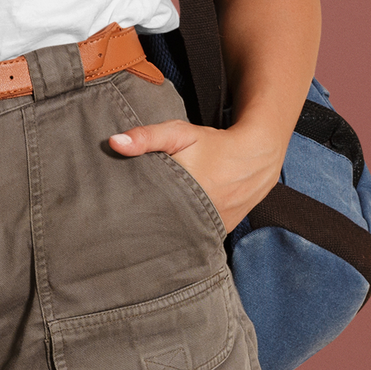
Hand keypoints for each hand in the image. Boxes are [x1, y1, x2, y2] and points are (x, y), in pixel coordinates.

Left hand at [109, 119, 283, 233]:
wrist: (256, 158)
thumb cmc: (213, 145)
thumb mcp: (179, 133)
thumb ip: (146, 137)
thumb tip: (114, 143)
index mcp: (185, 192)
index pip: (146, 208)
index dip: (129, 207)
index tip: (114, 205)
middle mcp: (198, 216)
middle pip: (159, 224)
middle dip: (142, 219)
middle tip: (123, 216)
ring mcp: (210, 229)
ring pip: (176, 233)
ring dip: (162, 227)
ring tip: (143, 224)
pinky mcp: (218, 234)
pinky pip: (193, 236)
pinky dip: (181, 230)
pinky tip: (169, 224)